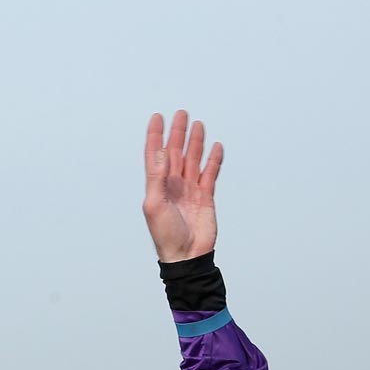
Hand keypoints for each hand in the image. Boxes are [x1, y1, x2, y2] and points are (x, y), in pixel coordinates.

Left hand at [143, 110, 221, 262]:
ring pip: (193, 160)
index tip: (157, 118)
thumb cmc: (166, 235)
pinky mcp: (205, 197)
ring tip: (198, 125)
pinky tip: (215, 148)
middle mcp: (173, 185)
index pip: (156, 155)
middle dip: (178, 133)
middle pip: (176, 152)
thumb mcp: (154, 205)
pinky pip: (210, 174)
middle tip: (181, 114)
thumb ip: (157, 177)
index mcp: (158, 186)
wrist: (187, 256)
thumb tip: (161, 151)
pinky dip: (213, 160)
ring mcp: (190, 190)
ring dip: (195, 142)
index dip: (155, 136)